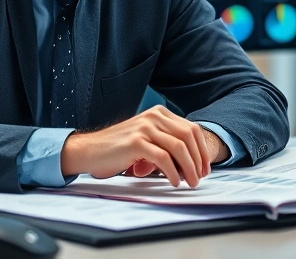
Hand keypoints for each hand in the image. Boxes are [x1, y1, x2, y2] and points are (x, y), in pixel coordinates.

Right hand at [59, 105, 211, 187]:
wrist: (89, 150)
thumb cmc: (118, 149)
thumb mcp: (146, 140)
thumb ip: (166, 144)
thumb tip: (191, 164)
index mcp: (159, 113)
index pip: (191, 129)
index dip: (202, 150)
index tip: (205, 168)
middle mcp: (154, 116)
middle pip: (188, 136)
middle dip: (199, 160)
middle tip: (200, 177)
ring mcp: (145, 128)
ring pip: (179, 147)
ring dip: (190, 168)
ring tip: (191, 182)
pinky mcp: (136, 142)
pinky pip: (163, 157)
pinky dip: (173, 172)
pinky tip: (174, 181)